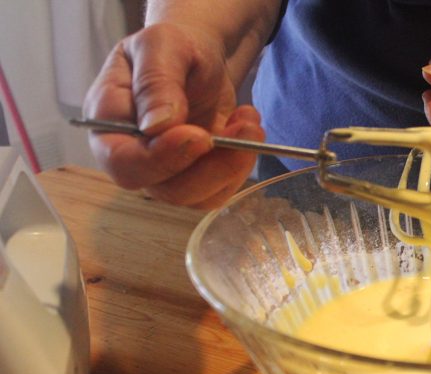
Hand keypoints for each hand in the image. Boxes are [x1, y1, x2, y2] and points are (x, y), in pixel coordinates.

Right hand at [83, 22, 264, 208]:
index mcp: (108, 125)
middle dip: (211, 166)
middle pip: (166, 189)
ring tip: (249, 120)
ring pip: (198, 197)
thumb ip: (155, 83)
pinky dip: (242, 163)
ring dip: (233, 164)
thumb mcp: (161, 46)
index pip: (123, 163)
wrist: (196, 57)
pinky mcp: (198, 177)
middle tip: (243, 127)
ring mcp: (167, 172)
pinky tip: (248, 127)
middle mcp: (134, 157)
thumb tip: (156, 126)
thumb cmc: (171, 47)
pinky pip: (221, 190)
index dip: (160, 159)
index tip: (199, 136)